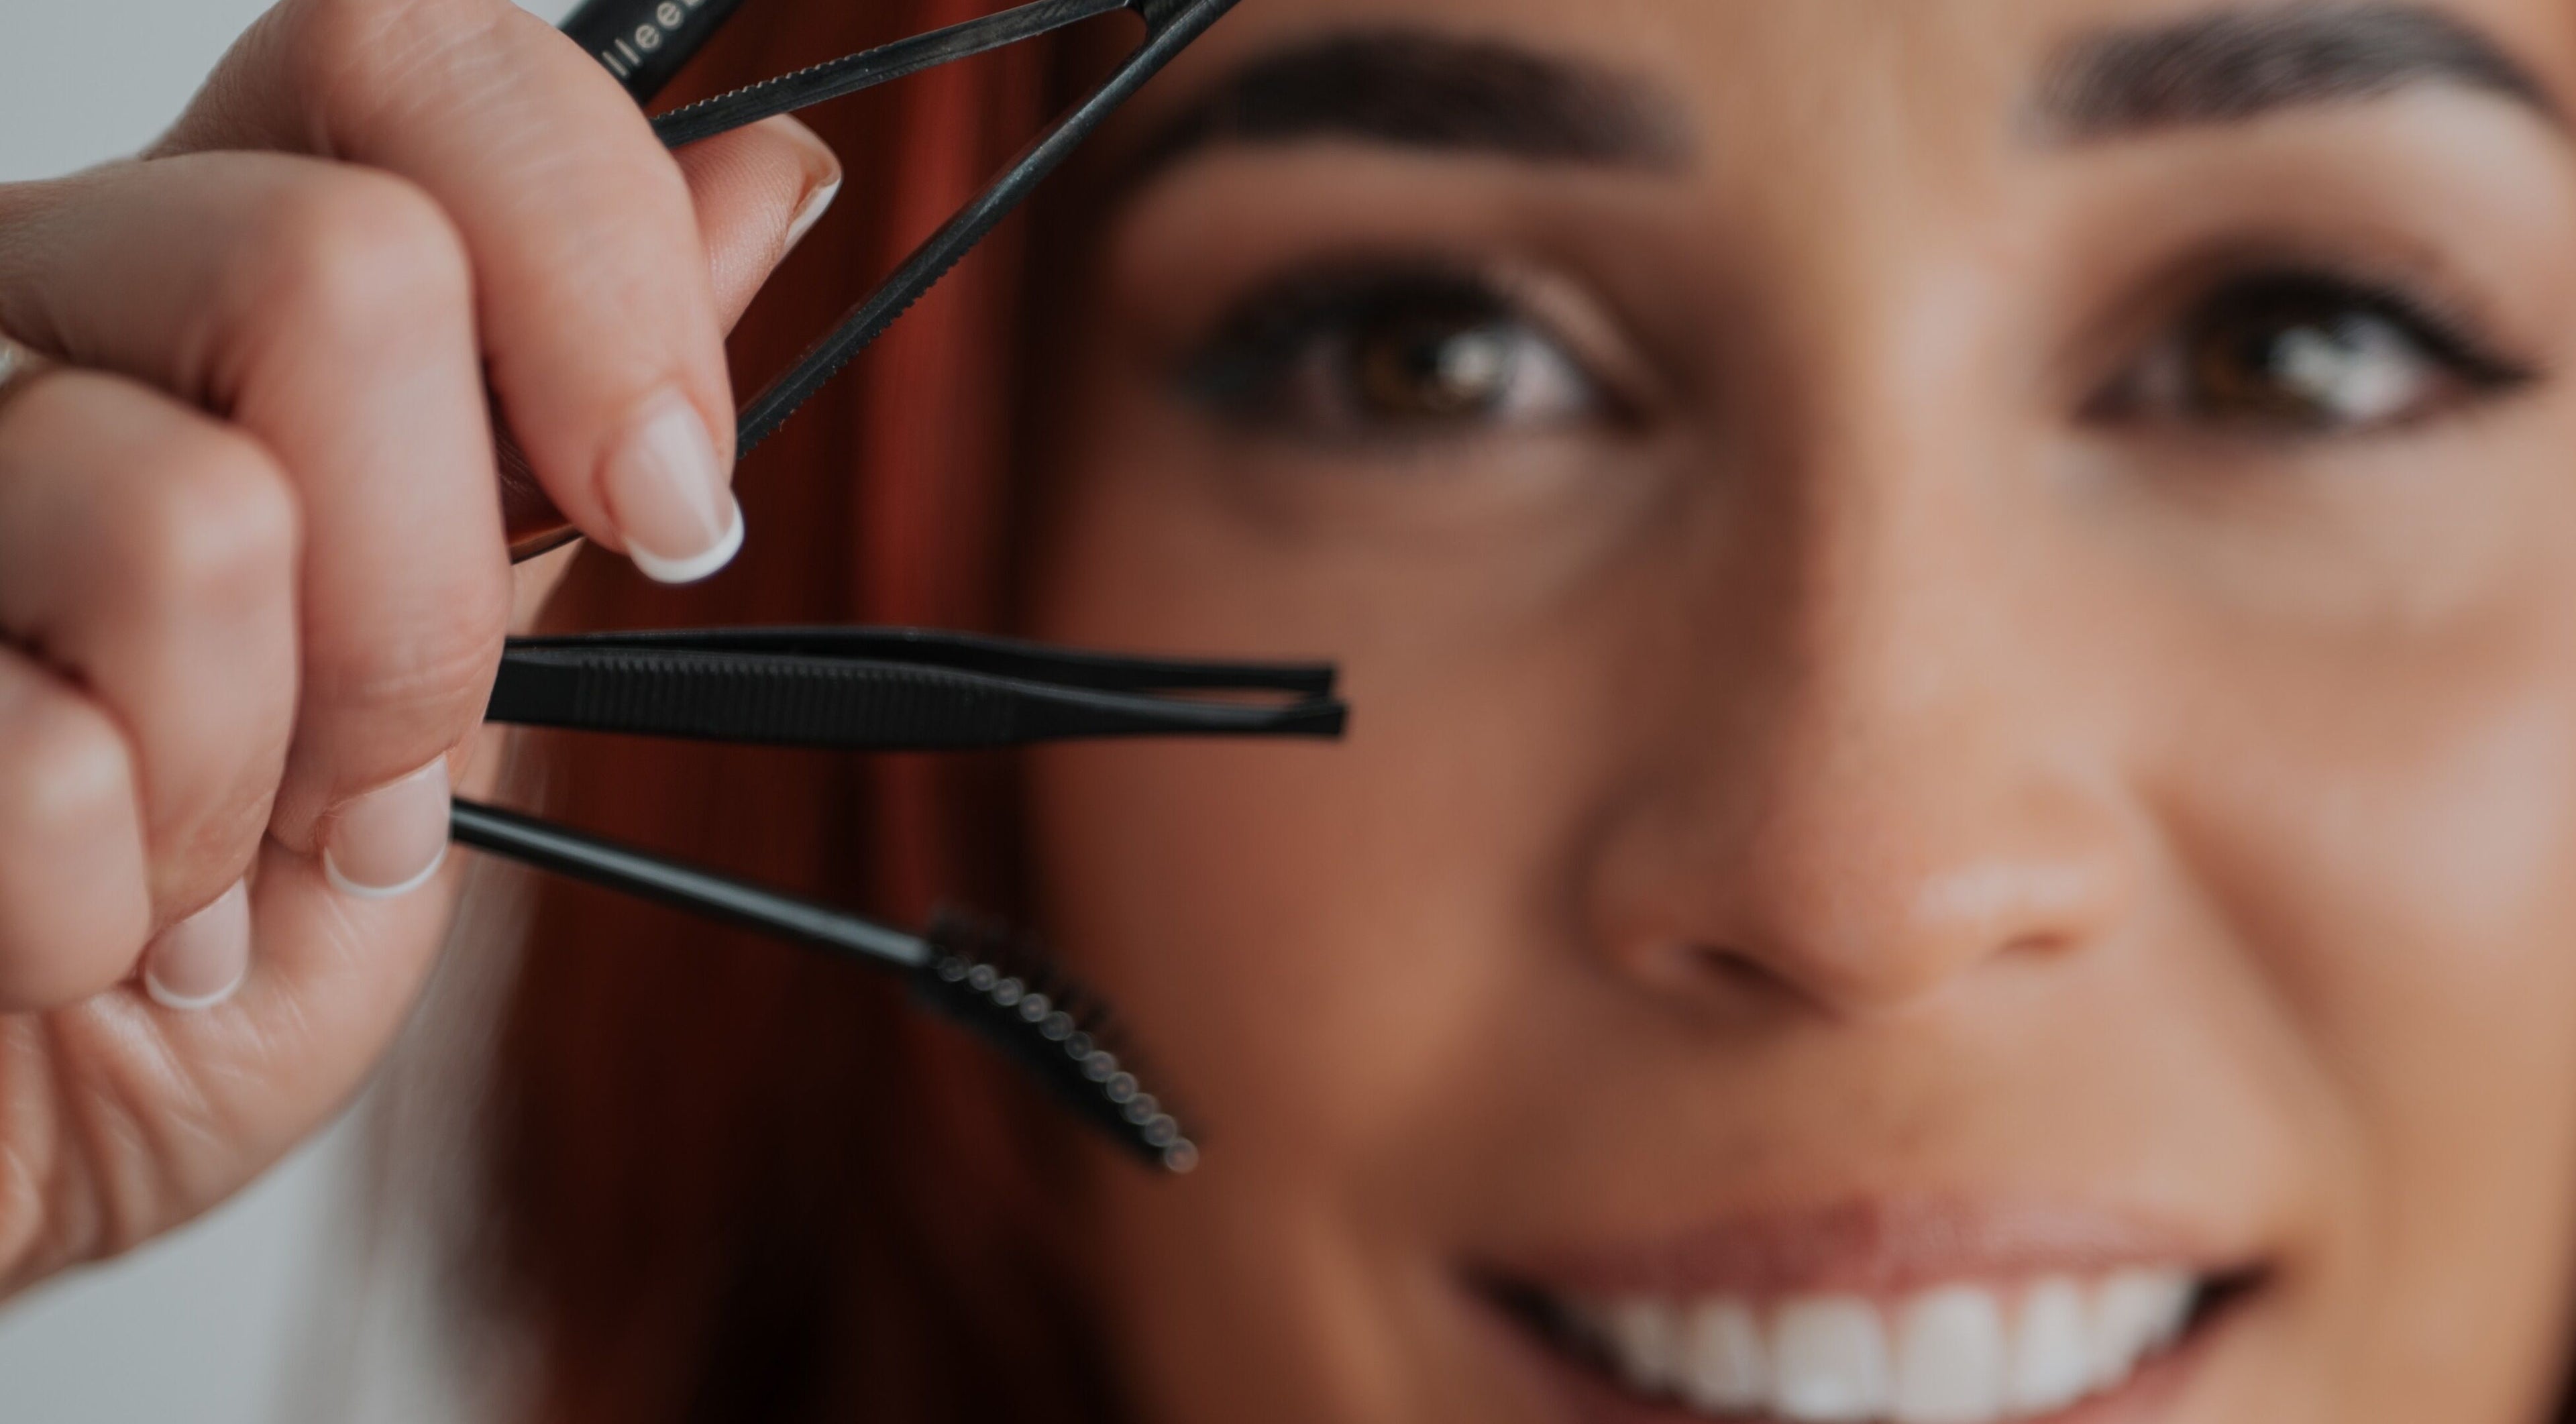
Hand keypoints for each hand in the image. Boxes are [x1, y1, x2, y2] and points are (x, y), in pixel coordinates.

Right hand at [0, 0, 836, 1293]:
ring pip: (198, 520)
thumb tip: (768, 177)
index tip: (669, 495)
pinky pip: (52, 765)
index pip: (411, 55)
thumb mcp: (459, 663)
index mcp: (210, 280)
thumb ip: (572, 427)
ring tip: (211, 858)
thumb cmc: (227, 906)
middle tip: (380, 765)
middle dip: (433, 607)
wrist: (37, 1116)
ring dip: (266, 785)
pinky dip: (121, 920)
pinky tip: (80, 931)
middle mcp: (35, 319)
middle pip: (343, 273)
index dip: (592, 257)